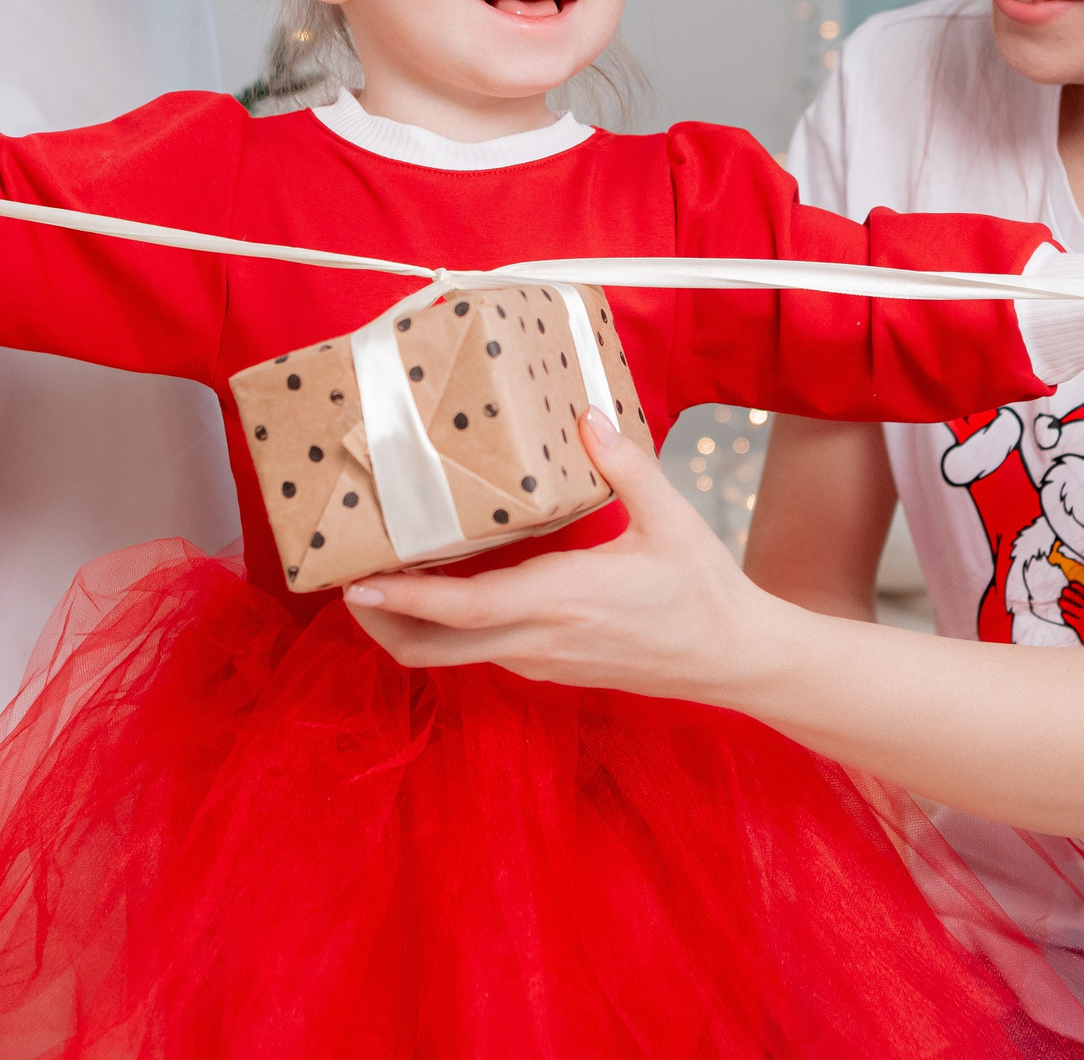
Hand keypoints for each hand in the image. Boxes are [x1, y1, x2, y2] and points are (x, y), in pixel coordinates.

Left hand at [344, 410, 787, 700]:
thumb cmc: (704, 591)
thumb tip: (588, 416)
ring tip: (389, 575)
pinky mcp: (550, 667)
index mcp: (564, 600)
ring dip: (412, 624)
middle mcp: (541, 639)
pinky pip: (483, 650)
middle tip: (348, 580)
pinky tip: (452, 588)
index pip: (466, 609)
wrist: (735, 658)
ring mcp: (542, 660)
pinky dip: (451, 627)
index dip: (405, 599)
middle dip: (381, 622)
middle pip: (434, 648)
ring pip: (453, 655)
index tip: (356, 584)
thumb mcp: (671, 520)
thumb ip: (625, 465)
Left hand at [1058, 581, 1083, 646]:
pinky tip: (1064, 614)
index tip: (1072, 584)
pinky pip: (1071, 619)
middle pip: (1076, 598)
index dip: (1077, 588)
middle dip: (1069, 594)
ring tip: (1061, 601)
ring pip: (1071, 608)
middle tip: (1064, 591)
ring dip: (1065, 604)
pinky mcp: (1080, 627)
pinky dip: (1067, 616)